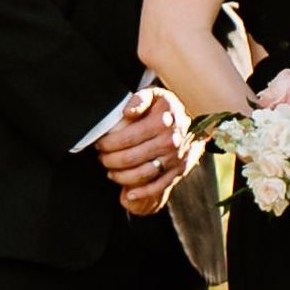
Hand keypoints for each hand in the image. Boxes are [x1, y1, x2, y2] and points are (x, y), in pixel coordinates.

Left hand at [98, 88, 188, 212]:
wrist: (191, 123)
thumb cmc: (163, 109)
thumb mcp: (154, 96)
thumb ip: (139, 100)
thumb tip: (128, 113)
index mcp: (164, 120)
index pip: (127, 137)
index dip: (108, 143)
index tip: (99, 143)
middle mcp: (172, 140)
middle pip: (132, 157)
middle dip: (110, 160)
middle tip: (101, 157)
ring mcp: (177, 157)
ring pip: (143, 173)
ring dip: (121, 176)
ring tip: (110, 171)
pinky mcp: (180, 170)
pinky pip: (159, 186)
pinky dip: (142, 192)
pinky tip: (128, 194)